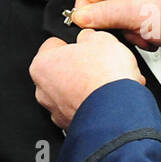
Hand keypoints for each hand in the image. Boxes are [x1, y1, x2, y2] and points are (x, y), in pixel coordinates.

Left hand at [30, 30, 145, 129]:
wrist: (118, 111)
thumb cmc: (104, 77)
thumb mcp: (101, 39)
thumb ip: (89, 35)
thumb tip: (89, 38)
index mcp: (42, 64)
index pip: (54, 44)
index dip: (73, 42)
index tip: (84, 44)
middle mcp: (43, 91)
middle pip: (62, 71)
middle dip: (80, 67)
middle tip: (98, 64)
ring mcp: (57, 111)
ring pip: (72, 92)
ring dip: (88, 87)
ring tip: (108, 83)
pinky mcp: (72, 126)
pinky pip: (83, 109)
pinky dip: (94, 104)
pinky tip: (109, 98)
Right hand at [70, 0, 160, 59]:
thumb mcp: (133, 14)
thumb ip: (102, 15)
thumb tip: (81, 16)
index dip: (88, 2)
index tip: (83, 20)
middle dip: (114, 20)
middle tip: (119, 31)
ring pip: (123, 13)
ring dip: (129, 30)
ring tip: (142, 36)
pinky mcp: (160, 9)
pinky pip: (137, 20)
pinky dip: (140, 33)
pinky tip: (151, 40)